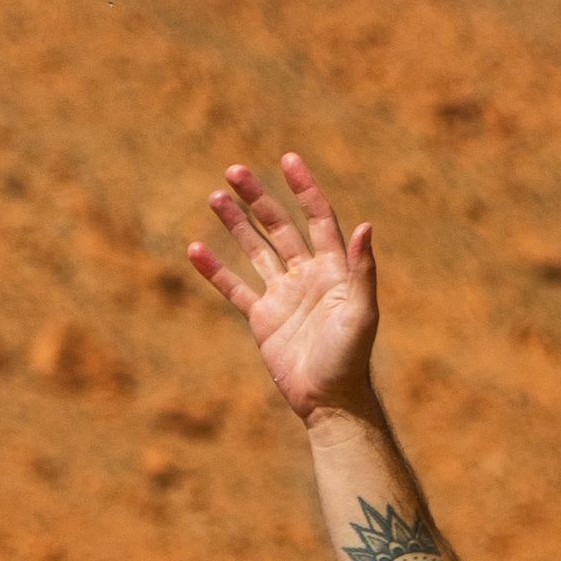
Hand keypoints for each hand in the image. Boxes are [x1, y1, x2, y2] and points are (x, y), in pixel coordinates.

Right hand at [183, 150, 383, 422]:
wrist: (329, 401)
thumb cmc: (351, 358)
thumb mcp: (361, 313)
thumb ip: (362, 270)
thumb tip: (366, 226)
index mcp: (333, 269)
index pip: (318, 218)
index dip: (304, 189)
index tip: (288, 160)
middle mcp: (307, 276)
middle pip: (280, 227)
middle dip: (258, 198)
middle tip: (234, 170)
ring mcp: (283, 295)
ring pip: (255, 250)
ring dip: (236, 224)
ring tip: (214, 195)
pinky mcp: (263, 318)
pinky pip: (235, 288)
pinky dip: (215, 269)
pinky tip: (195, 249)